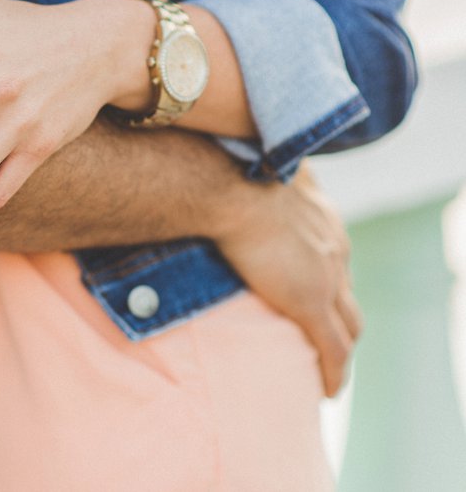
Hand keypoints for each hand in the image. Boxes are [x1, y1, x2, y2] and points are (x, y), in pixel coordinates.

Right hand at [215, 166, 361, 396]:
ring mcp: (327, 276)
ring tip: (326, 368)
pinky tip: (328, 390)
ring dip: (341, 348)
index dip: (327, 280)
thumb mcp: (246, 177)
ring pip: (349, 325)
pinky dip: (334, 372)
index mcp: (321, 216)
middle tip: (324, 338)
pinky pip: (333, 350)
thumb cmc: (224, 173)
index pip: (333, 257)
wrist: (230, 186)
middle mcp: (334, 246)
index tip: (314, 294)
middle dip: (340, 318)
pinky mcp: (311, 302)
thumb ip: (243, 185)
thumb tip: (213, 184)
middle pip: (347, 293)